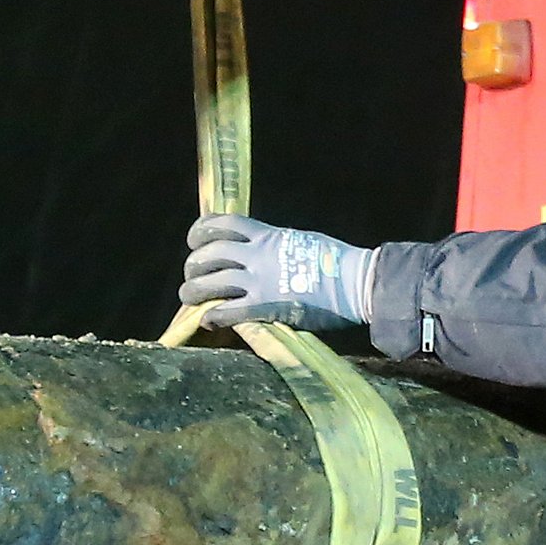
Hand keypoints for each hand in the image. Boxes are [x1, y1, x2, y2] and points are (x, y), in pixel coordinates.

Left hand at [179, 214, 373, 330]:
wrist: (355, 282)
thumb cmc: (334, 261)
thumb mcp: (299, 240)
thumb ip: (274, 244)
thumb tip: (259, 249)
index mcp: (267, 234)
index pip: (223, 223)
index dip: (201, 230)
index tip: (194, 240)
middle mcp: (257, 255)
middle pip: (209, 254)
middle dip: (193, 265)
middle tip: (192, 276)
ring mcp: (259, 281)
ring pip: (210, 284)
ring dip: (193, 292)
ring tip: (190, 300)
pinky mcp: (265, 307)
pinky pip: (228, 311)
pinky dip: (213, 317)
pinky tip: (209, 321)